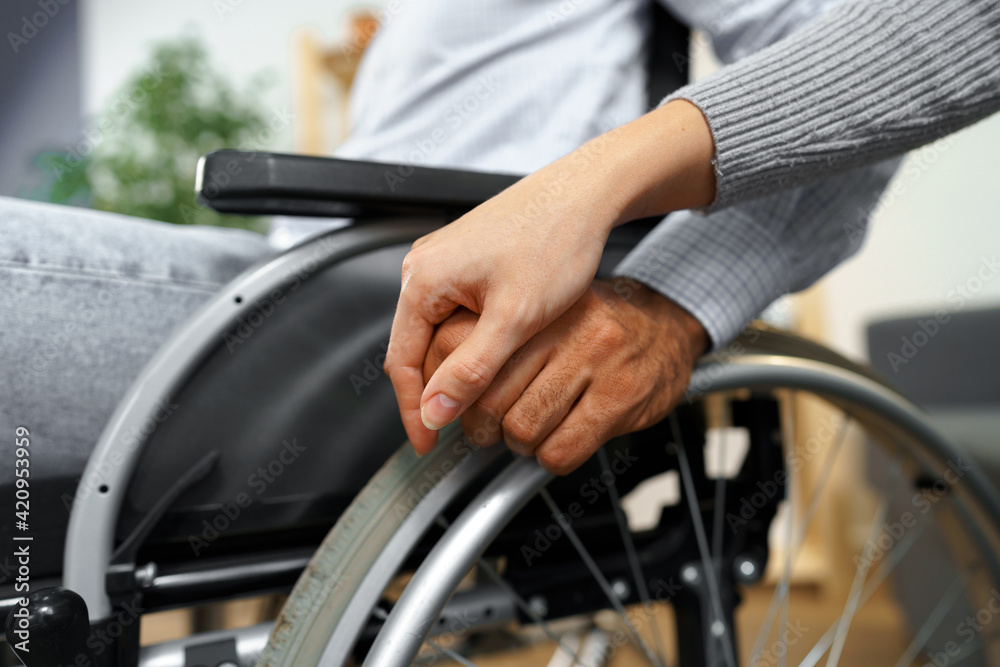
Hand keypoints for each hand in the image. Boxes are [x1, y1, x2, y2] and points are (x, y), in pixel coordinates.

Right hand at [385, 100, 714, 454]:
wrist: (586, 193)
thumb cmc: (555, 240)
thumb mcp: (515, 318)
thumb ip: (471, 370)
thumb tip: (435, 412)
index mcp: (423, 279)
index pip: (401, 362)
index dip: (414, 411)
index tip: (427, 445)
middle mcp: (424, 267)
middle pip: (415, 348)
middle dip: (435, 392)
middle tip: (458, 429)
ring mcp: (445, 261)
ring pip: (438, 333)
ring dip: (455, 369)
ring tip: (479, 402)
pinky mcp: (468, 260)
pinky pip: (455, 314)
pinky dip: (469, 344)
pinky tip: (494, 362)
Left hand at [422, 278, 708, 473]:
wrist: (668, 326)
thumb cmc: (597, 325)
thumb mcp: (546, 313)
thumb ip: (497, 339)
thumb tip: (443, 385)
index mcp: (535, 305)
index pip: (461, 347)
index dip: (446, 387)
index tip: (446, 403)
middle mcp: (564, 328)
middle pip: (488, 395)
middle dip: (479, 426)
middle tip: (486, 429)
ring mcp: (595, 362)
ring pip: (522, 427)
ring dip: (516, 444)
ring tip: (525, 434)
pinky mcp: (619, 398)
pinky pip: (560, 450)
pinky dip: (549, 458)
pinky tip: (556, 442)